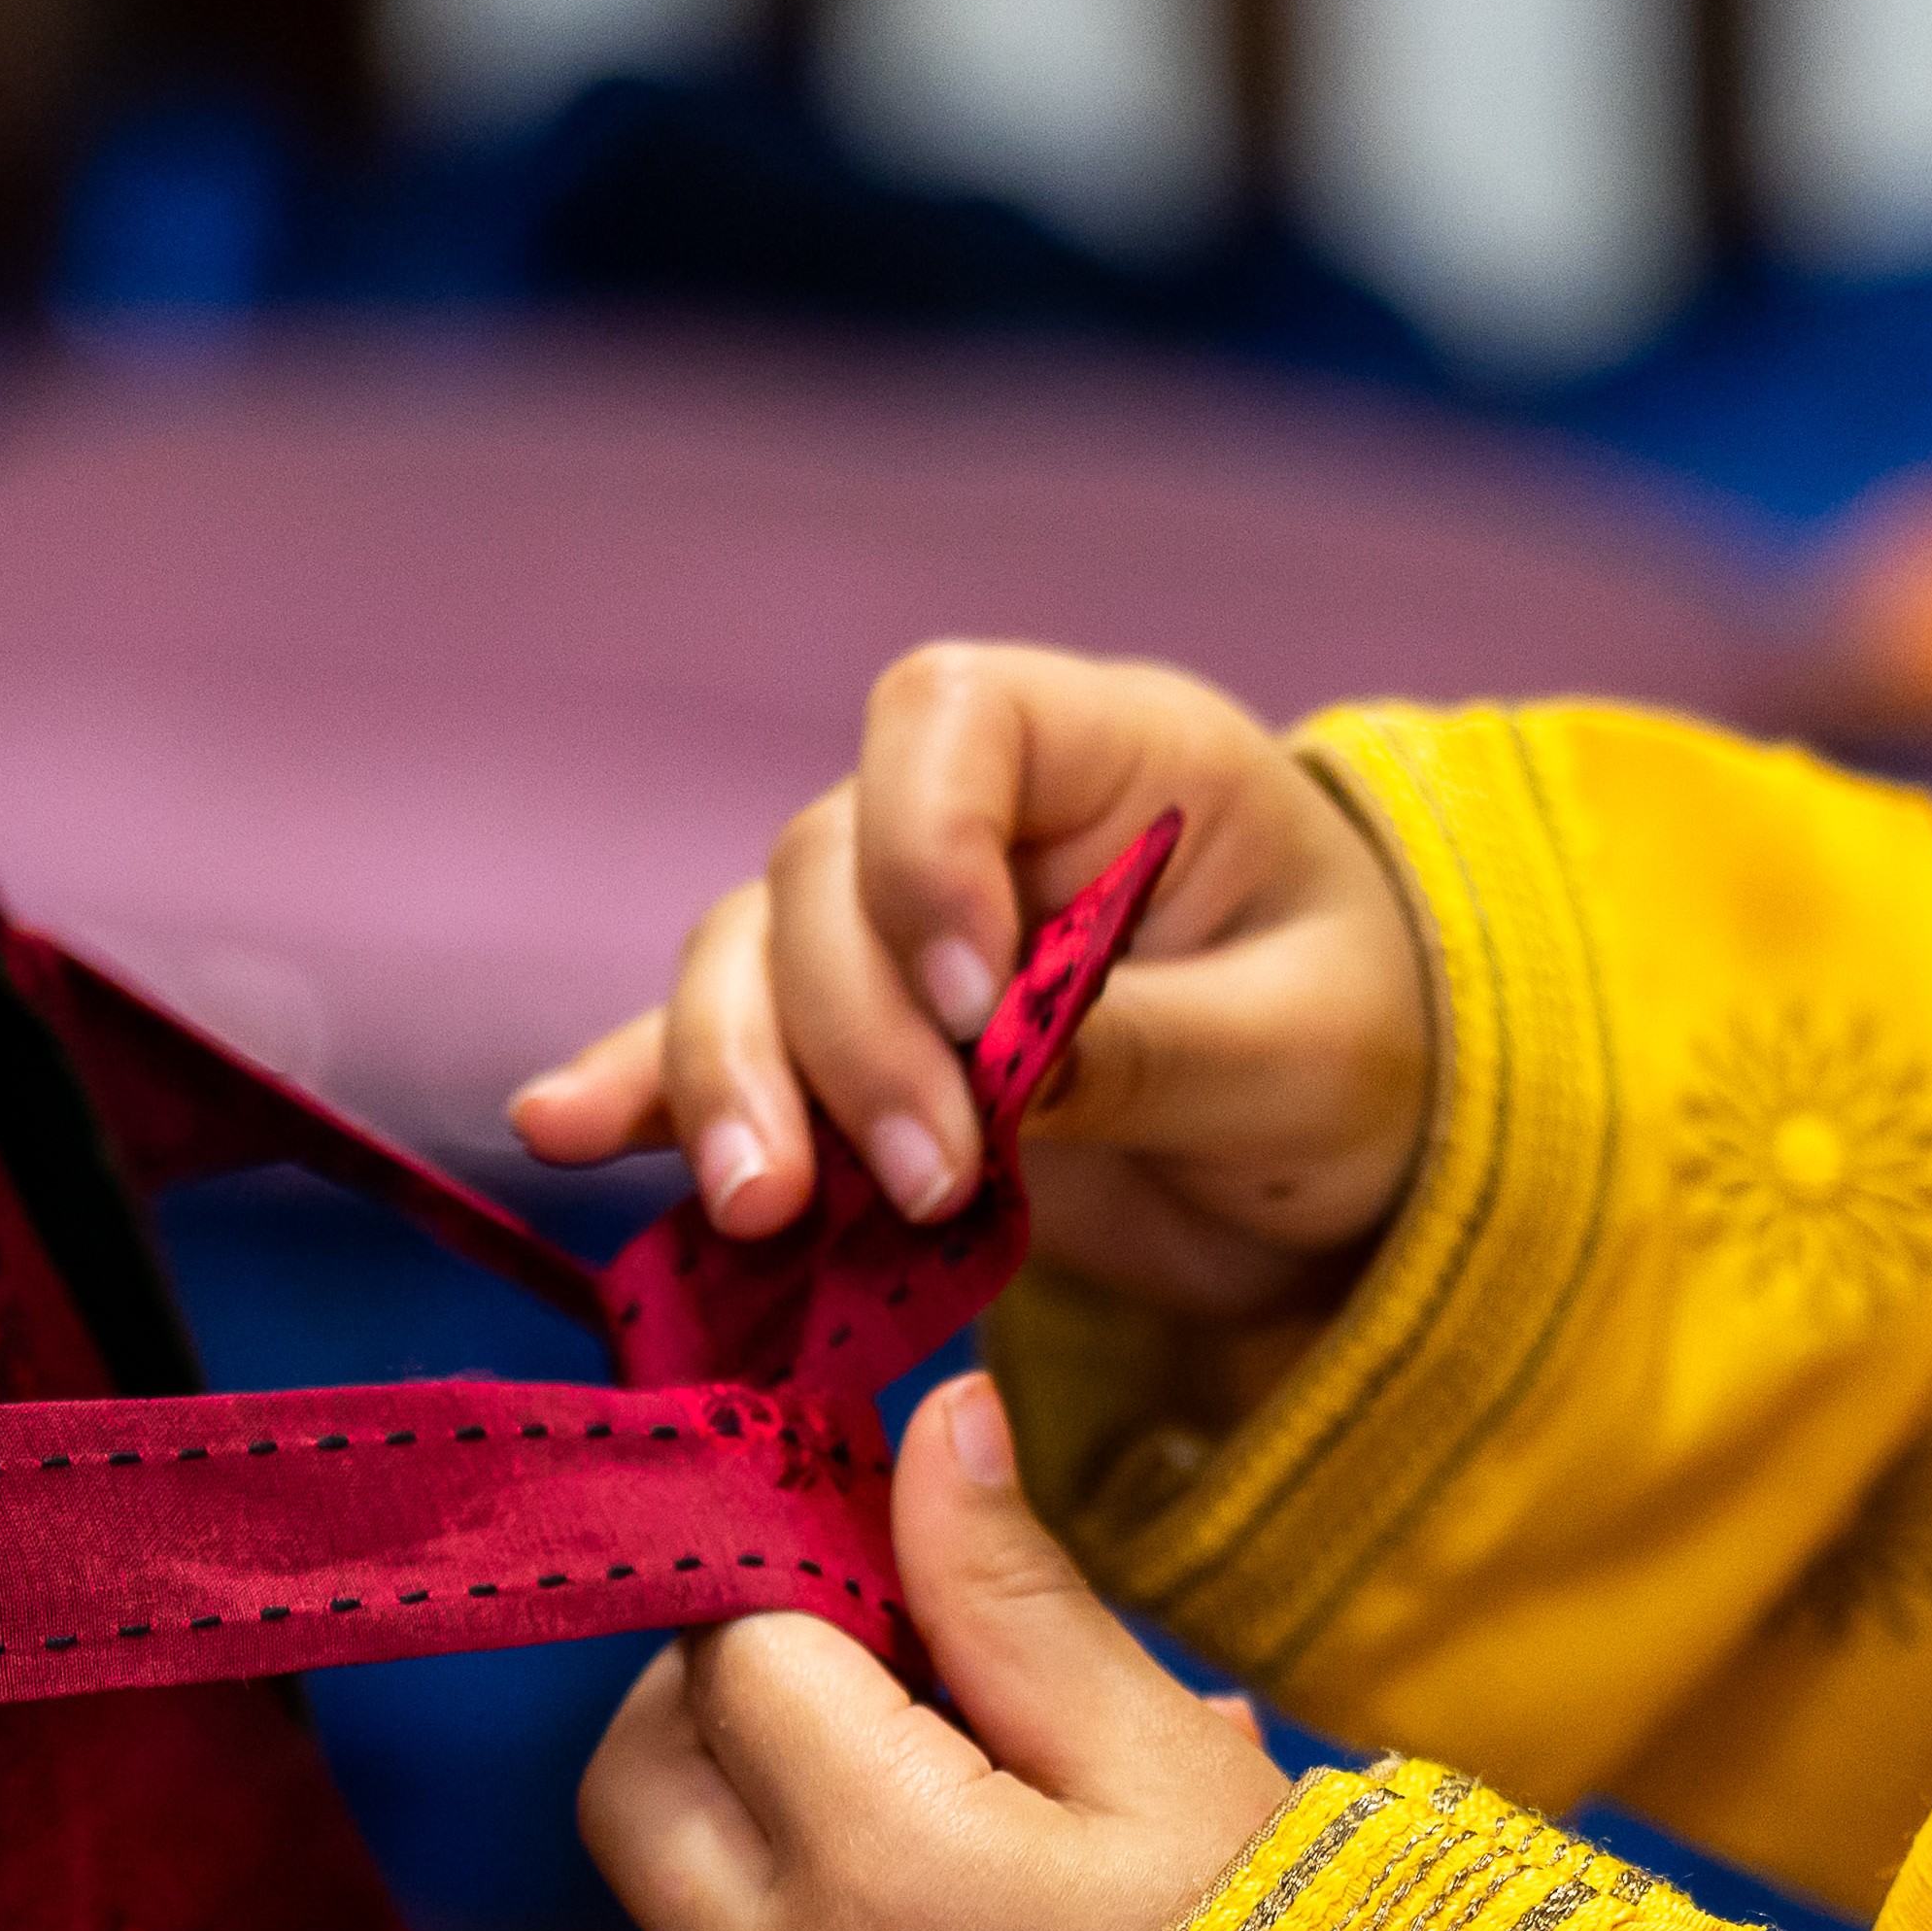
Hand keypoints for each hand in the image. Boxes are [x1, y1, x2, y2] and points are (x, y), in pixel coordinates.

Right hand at [511, 643, 1431, 1327]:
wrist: (1351, 1147)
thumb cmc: (1369, 1053)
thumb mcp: (1307, 1055)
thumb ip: (1154, 1047)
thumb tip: (1006, 1072)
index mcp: (1111, 753)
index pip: (950, 717)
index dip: (925, 846)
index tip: (983, 1011)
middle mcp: (977, 820)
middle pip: (822, 866)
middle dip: (847, 1031)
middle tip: (927, 1181)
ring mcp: (893, 935)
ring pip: (747, 958)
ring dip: (736, 1081)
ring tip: (770, 1214)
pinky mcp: (850, 1053)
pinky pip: (719, 1049)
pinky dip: (645, 1089)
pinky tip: (562, 1131)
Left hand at [585, 1378, 1299, 1930]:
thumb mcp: (1171, 1770)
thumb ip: (1017, 1599)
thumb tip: (932, 1420)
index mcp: (875, 1871)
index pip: (734, 1651)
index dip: (799, 1569)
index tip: (890, 1547)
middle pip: (639, 1787)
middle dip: (721, 1692)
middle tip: (875, 1655)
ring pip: (705, 1908)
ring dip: (792, 1816)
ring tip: (999, 1788)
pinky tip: (1018, 1912)